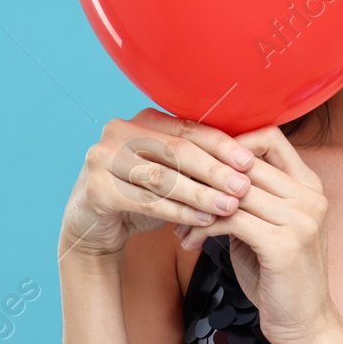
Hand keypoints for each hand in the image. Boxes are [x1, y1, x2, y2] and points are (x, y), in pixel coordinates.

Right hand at [58, 108, 255, 262]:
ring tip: (228, 206)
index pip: (188, 129)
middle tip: (243, 187)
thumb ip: (196, 163)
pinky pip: (146, 201)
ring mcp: (102, 158)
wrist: (93, 223)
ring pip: (162, 177)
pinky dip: (178, 211)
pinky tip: (202, 219)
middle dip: (214, 170)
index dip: (221, 145)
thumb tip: (246, 164)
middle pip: (176, 150)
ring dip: (200, 193)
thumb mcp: (169, 172)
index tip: (249, 162)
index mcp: (142, 120)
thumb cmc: (140, 193)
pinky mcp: (97, 189)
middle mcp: (119, 131)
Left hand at [173, 124, 340, 343]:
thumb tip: (206, 172)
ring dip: (196, 205)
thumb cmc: (279, 277)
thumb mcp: (267, 228)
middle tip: (171, 189)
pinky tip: (188, 242)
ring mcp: (300, 219)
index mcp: (309, 186)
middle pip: (244, 162)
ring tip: (175, 223)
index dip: (230, 143)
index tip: (200, 165)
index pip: (269, 138)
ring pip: (232, 191)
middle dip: (201, 174)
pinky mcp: (284, 244)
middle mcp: (309, 196)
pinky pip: (230, 219)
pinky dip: (202, 227)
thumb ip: (250, 199)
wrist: (305, 325)